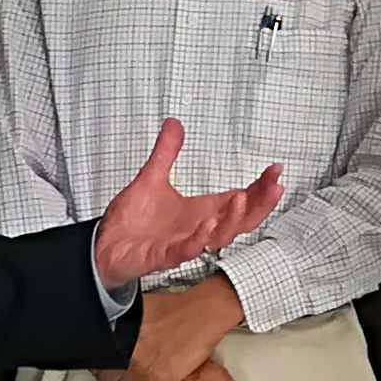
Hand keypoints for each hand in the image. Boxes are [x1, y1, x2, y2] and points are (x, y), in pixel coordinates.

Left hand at [91, 120, 283, 292]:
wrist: (105, 247)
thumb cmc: (132, 222)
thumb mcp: (152, 179)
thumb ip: (166, 153)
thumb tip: (174, 124)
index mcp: (202, 211)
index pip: (241, 200)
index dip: (260, 187)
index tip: (276, 170)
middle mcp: (199, 228)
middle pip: (241, 221)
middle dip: (260, 204)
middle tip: (275, 186)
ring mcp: (184, 243)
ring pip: (220, 237)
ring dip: (233, 219)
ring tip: (242, 198)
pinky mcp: (163, 256)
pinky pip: (186, 251)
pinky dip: (199, 240)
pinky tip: (207, 225)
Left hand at [105, 272, 244, 380]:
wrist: (200, 315)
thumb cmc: (173, 308)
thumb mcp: (138, 309)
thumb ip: (121, 321)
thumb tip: (112, 326)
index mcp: (117, 338)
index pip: (96, 362)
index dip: (101, 365)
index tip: (107, 366)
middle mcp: (124, 356)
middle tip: (119, 378)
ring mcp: (140, 372)